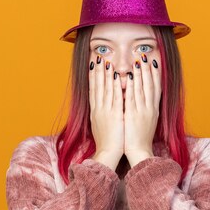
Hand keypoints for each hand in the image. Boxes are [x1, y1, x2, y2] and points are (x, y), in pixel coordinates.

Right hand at [88, 55, 123, 169]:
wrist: (108, 153)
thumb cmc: (107, 141)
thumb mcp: (100, 124)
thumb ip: (101, 112)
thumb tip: (102, 103)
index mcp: (95, 111)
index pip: (93, 89)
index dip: (92, 75)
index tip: (93, 64)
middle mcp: (99, 109)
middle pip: (97, 86)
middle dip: (97, 70)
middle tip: (97, 57)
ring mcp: (106, 112)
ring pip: (105, 89)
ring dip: (105, 74)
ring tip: (106, 61)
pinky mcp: (115, 116)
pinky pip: (116, 98)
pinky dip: (116, 86)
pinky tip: (117, 76)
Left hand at [123, 53, 161, 165]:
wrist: (139, 151)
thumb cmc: (141, 138)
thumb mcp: (147, 121)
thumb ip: (146, 108)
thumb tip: (144, 98)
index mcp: (153, 109)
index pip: (156, 88)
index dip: (156, 74)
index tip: (154, 62)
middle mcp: (149, 108)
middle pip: (150, 85)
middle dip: (148, 70)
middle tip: (146, 56)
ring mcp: (141, 111)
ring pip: (142, 88)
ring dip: (140, 73)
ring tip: (138, 60)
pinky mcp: (133, 115)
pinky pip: (132, 96)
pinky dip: (131, 85)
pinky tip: (128, 76)